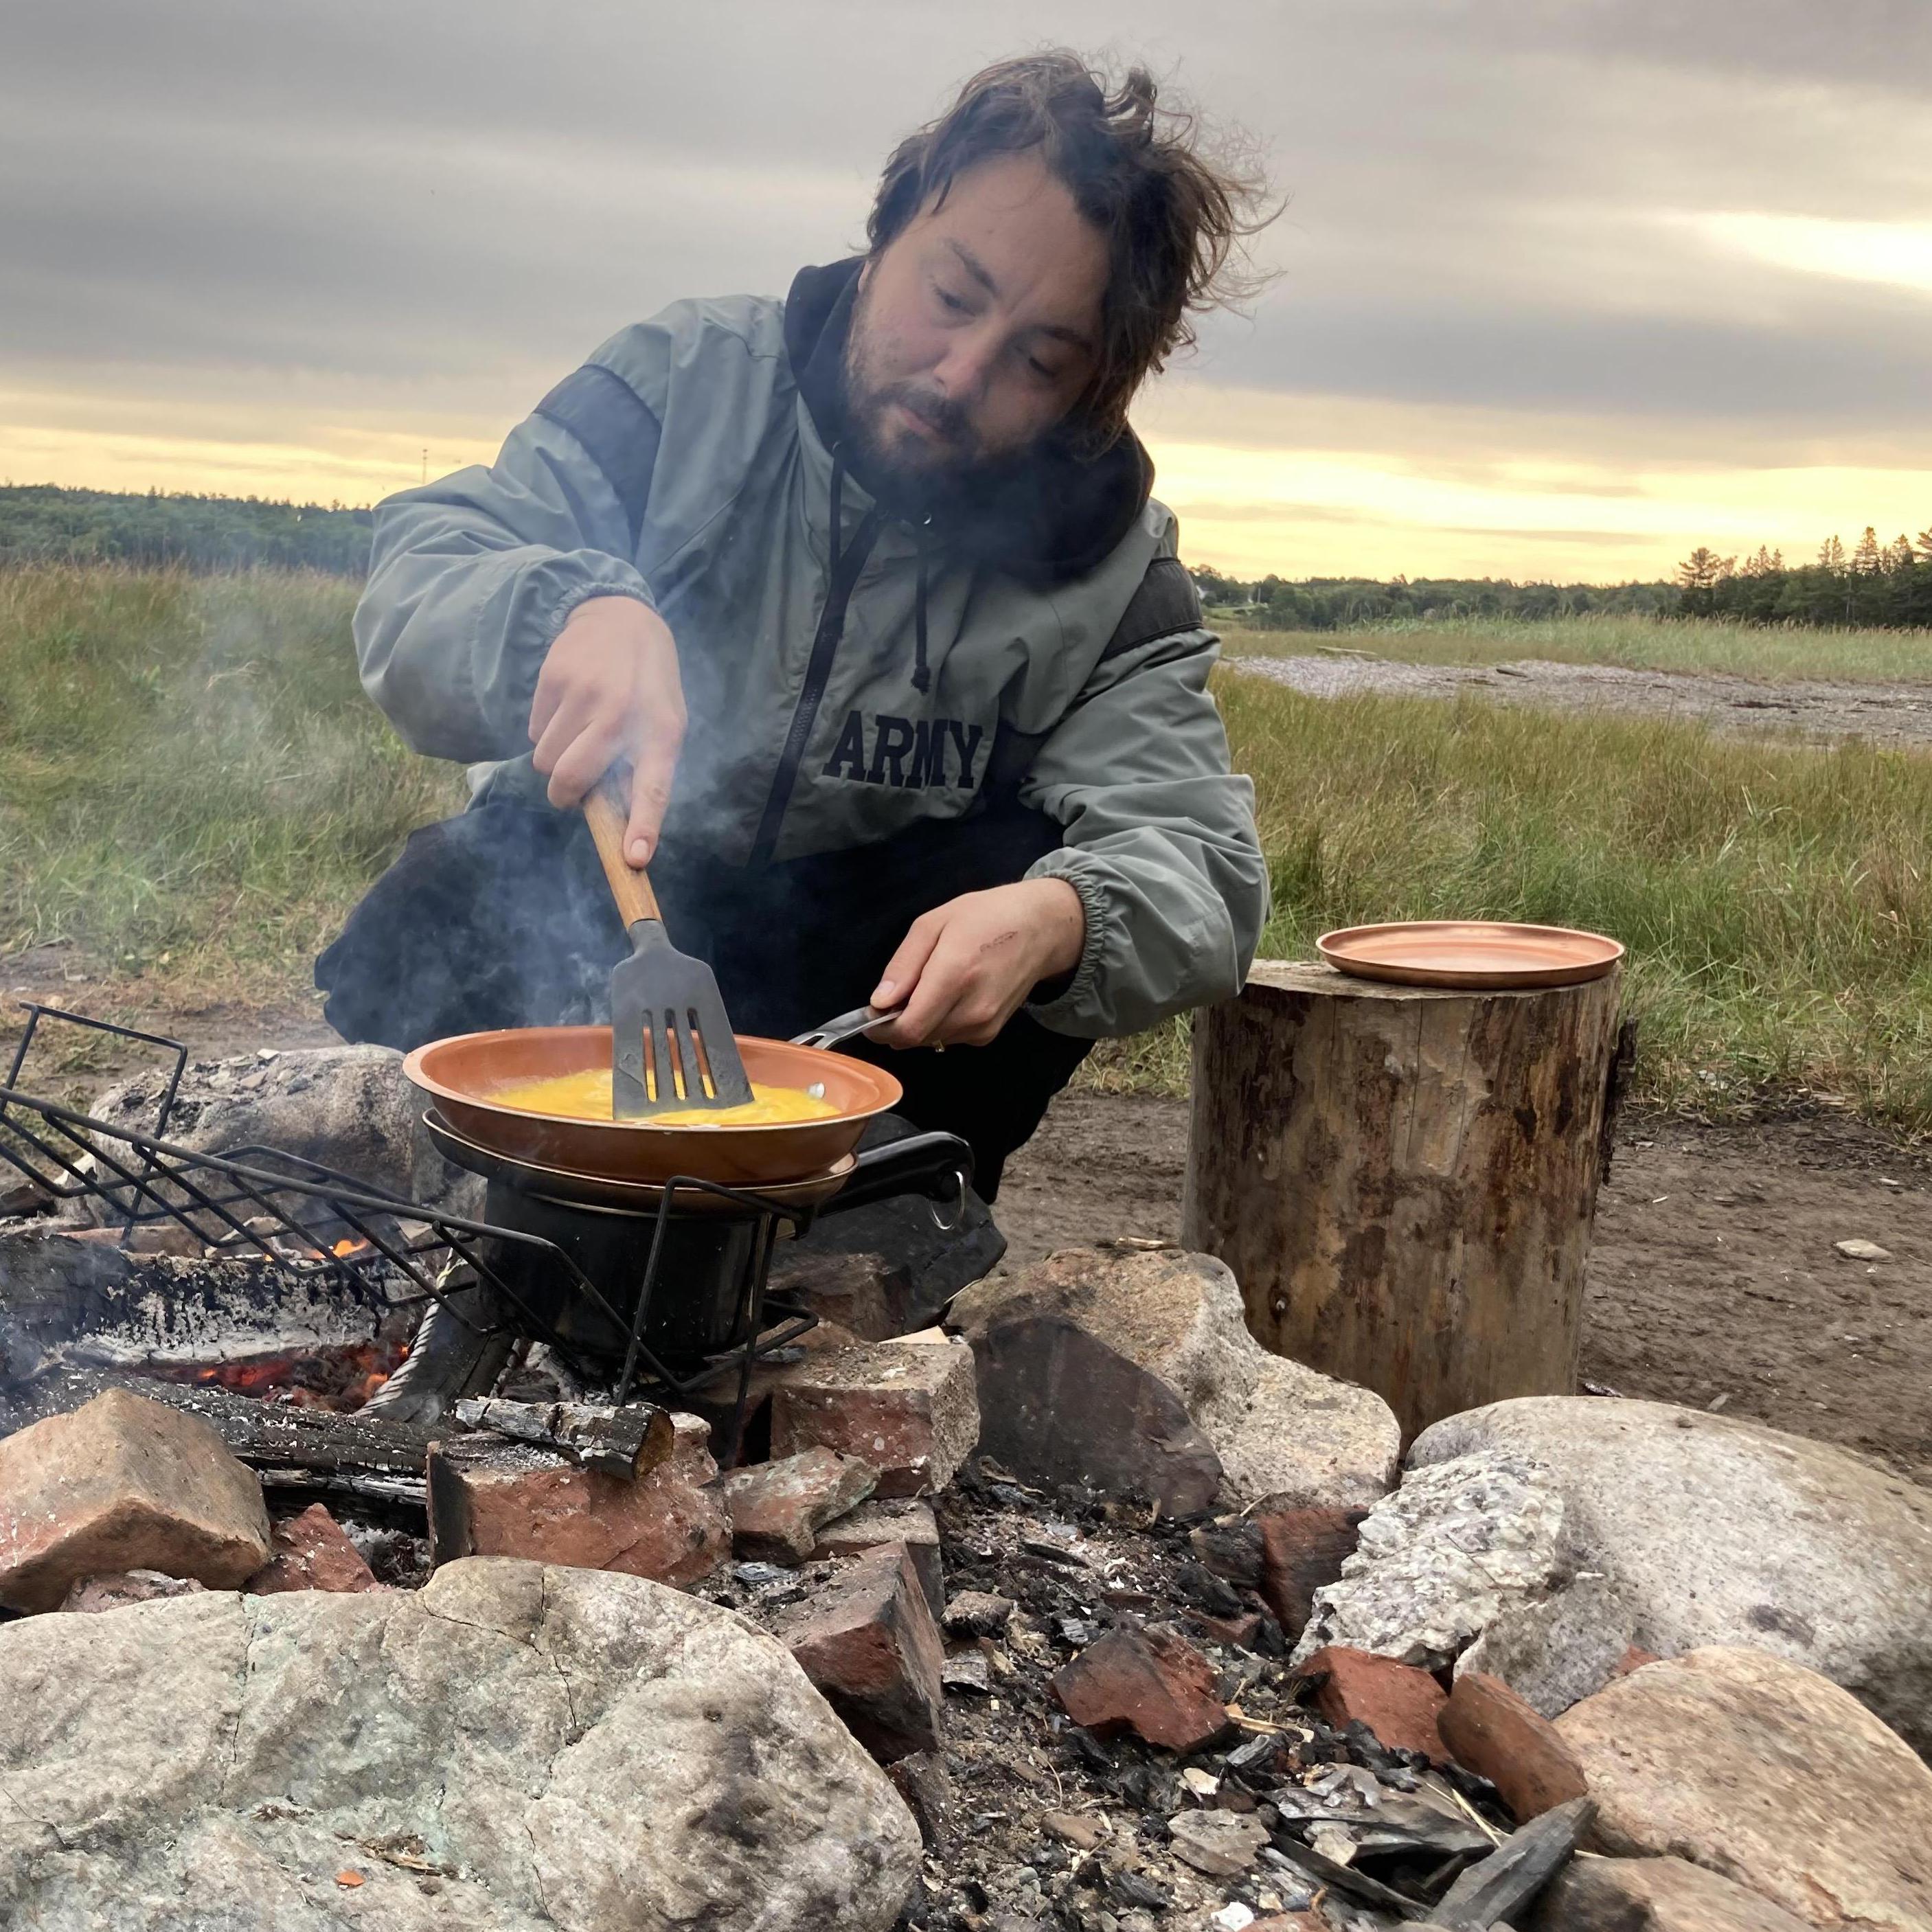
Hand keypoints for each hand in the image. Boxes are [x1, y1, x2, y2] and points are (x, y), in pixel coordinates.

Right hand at [529, 595, 685, 863]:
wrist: (621, 617)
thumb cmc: (648, 685)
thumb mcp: (664, 722)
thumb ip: (645, 768)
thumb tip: (618, 825)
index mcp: (661, 732)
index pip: (653, 788)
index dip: (643, 827)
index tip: (632, 859)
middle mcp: (621, 714)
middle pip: (570, 780)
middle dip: (564, 795)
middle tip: (571, 790)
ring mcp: (583, 694)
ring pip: (544, 760)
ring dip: (555, 758)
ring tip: (577, 732)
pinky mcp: (552, 679)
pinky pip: (533, 732)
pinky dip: (545, 730)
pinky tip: (567, 707)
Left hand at [868, 879, 1085, 1048]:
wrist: (1042, 928)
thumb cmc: (984, 916)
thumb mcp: (933, 923)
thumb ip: (904, 965)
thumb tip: (879, 1003)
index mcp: (954, 975)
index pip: (908, 1028)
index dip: (881, 1028)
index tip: (873, 1012)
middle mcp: (972, 1009)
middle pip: (915, 1038)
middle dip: (897, 1022)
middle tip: (902, 991)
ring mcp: (984, 1025)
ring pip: (930, 1040)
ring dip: (919, 1022)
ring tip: (931, 987)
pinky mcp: (990, 1033)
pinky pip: (949, 1038)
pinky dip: (939, 1023)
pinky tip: (951, 996)